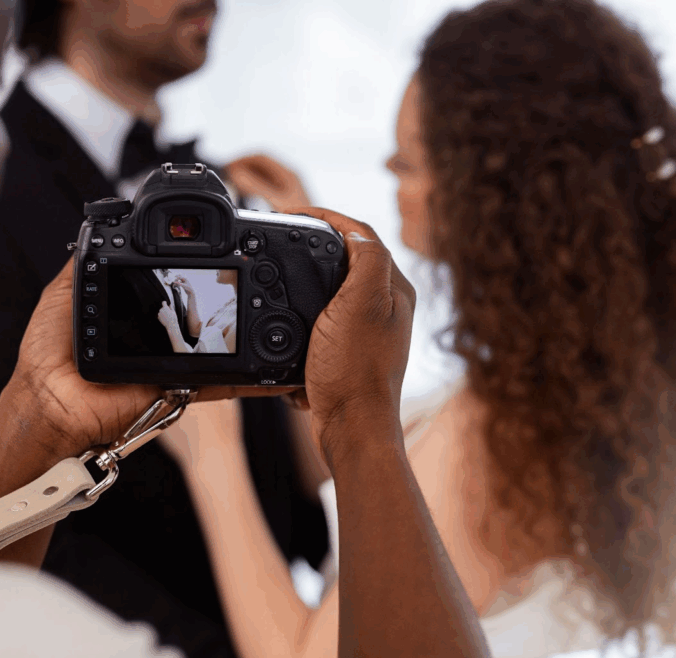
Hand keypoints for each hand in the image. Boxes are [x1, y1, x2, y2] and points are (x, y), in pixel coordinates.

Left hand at [0, 258, 288, 476]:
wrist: (49, 401)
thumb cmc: (47, 355)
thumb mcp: (64, 292)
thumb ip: (86, 261)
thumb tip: (103, 226)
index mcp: (134, 312)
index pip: (174, 290)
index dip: (194, 275)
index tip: (215, 255)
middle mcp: (156, 337)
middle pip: (200, 314)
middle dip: (225, 299)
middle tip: (243, 279)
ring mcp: (170, 363)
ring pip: (215, 344)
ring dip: (240, 331)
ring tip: (263, 312)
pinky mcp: (176, 389)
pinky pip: (216, 383)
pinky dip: (247, 379)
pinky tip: (268, 370)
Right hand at [225, 154, 310, 212]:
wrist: (313, 236)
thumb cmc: (302, 220)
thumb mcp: (273, 202)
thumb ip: (255, 187)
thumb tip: (236, 174)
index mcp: (287, 175)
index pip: (261, 157)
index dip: (242, 160)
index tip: (228, 167)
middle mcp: (288, 180)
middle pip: (261, 165)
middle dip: (242, 167)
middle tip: (227, 174)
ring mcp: (287, 190)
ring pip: (263, 176)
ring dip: (247, 177)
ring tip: (233, 183)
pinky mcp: (285, 201)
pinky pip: (264, 188)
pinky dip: (252, 188)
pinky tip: (246, 196)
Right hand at [293, 207, 415, 466]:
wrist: (350, 428)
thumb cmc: (356, 371)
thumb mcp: (363, 303)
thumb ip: (366, 259)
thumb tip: (355, 230)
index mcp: (395, 289)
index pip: (361, 235)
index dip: (326, 217)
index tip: (292, 212)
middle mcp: (386, 307)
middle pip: (347, 258)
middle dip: (314, 244)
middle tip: (283, 234)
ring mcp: (367, 331)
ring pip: (331, 289)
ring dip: (305, 279)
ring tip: (280, 270)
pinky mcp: (346, 352)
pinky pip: (319, 320)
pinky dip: (300, 313)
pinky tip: (286, 317)